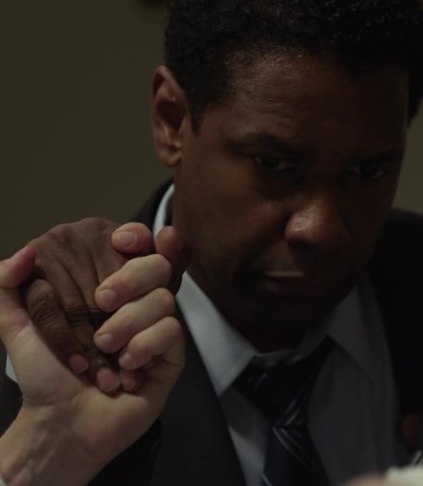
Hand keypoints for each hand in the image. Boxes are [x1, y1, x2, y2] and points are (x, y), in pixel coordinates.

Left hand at [0, 246, 184, 485]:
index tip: (119, 241)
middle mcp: (138, 305)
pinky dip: (144, 346)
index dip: (137, 236)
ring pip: (165, 299)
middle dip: (130, 278)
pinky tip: (127, 366)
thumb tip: (25, 251)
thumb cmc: (45, 377)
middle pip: (159, 265)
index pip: (137, 247)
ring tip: (105, 348)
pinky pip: (172, 331)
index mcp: (109, 290)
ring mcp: (158, 329)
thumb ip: (8, 286)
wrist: (63, 421)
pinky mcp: (172, 355)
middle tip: (99, 302)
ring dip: (127, 323)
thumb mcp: (16, 327)